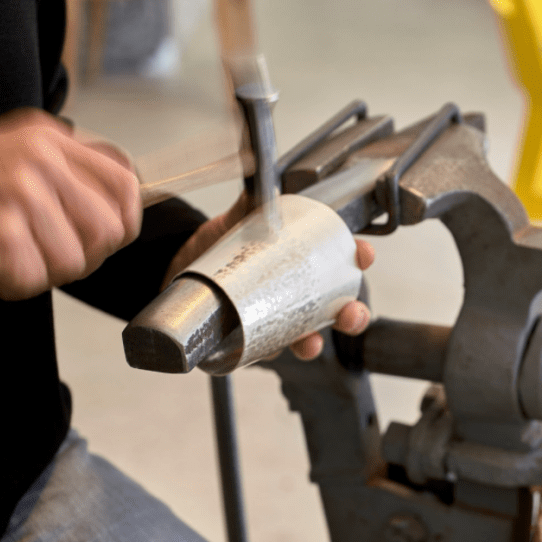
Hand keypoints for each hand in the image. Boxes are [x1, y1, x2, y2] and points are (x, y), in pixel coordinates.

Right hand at [0, 109, 140, 299]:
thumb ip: (71, 171)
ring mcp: (16, 193)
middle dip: (88, 255)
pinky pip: (33, 277)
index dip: (125, 221)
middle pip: (107, 231)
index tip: (110, 237)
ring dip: (47, 272)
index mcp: (47, 139)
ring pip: (73, 261)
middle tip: (56, 254)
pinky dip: (15, 282)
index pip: (124, 185)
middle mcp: (37, 160)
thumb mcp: (21, 153)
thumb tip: (127, 207)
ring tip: (19, 256)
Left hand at [163, 194, 375, 360]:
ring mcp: (276, 319)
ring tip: (311, 344)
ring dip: (315, 343)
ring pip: (308, 336)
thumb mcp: (234, 222)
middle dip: (351, 315)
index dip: (358, 259)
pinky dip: (272, 353)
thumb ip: (251, 205)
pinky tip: (272, 351)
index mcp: (300, 263)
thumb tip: (264, 188)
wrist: (178, 269)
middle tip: (350, 314)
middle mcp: (295, 295)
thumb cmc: (215, 248)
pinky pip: (268, 351)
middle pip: (336, 309)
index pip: (340, 261)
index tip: (363, 255)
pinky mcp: (252, 338)